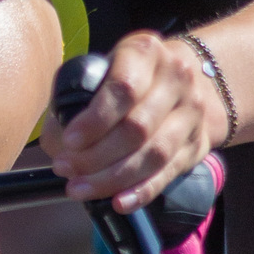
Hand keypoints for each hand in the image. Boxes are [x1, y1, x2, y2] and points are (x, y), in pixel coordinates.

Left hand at [39, 32, 227, 211]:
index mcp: (145, 52)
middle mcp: (175, 78)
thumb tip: (57, 142)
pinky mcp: (196, 144)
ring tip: (79, 188)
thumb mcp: (104, 69)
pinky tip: (118, 202)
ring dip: (112, 178)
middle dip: (96, 155)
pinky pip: (167, 174)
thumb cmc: (132, 75)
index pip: (123, 89)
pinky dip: (141, 192)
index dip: (95, 120)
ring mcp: (191, 113)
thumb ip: (75, 99)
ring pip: (154, 154)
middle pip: (137, 127)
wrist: (192, 79)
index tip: (69, 140)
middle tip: (65, 168)